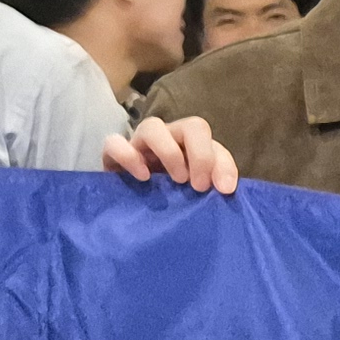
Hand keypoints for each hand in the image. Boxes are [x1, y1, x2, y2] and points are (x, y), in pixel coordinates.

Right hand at [104, 113, 238, 193]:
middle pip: (192, 125)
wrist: (133, 214)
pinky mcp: (113, 157)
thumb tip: (226, 189)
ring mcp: (140, 144)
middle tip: (199, 186)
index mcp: (193, 146)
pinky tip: (142, 177)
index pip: (219, 144)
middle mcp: (169, 139)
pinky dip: (128, 156)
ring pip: (152, 126)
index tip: (223, 190)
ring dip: (169, 152)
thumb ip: (215, 186)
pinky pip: (114, 143)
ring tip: (176, 180)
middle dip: (202, 155)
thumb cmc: (171, 199)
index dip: (222, 162)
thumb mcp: (196, 193)